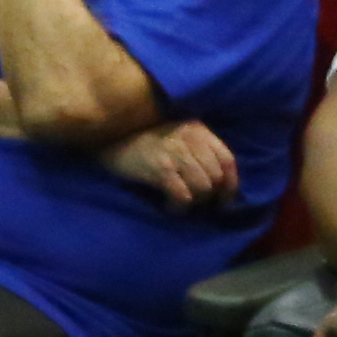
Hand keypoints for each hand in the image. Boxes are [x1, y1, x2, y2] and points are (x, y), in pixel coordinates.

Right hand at [105, 119, 237, 213]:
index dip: (230, 184)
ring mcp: (175, 152)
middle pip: (216, 178)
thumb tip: (220, 184)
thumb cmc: (143, 140)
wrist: (107, 137)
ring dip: (194, 202)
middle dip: (209, 197)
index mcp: (197, 129)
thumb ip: (198, 150)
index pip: (227, 159)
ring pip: (203, 188)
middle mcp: (189, 137)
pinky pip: (183, 197)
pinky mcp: (160, 168)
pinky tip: (168, 206)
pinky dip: (178, 207)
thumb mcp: (176, 135)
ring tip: (180, 203)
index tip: (222, 199)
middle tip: (196, 203)